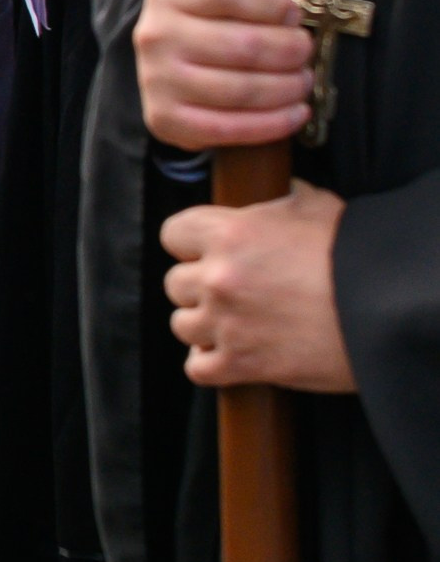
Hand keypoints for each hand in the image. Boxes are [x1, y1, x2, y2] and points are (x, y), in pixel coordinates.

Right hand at [133, 0, 321, 150]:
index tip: (292, 14)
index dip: (273, 3)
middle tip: (304, 52)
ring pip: (241, 90)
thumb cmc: (216, 16)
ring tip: (302, 81)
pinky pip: (229, 128)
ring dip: (288, 88)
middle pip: (243, 44)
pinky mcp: (166, 119)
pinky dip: (272, 124)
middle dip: (291, 51)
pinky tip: (295, 113)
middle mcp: (157, 34)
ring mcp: (158, 80)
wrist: (171, 58)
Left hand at [162, 181, 351, 390]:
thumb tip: (276, 193)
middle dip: (200, 286)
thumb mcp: (316, 207)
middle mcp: (219, 278)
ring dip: (204, 324)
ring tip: (236, 321)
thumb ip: (280, 200)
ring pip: (182, 325)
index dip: (190, 242)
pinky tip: (233, 352)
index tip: (206, 250)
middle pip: (174, 282)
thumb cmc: (357, 257)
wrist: (386, 311)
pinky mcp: (241, 365)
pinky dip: (211, 363)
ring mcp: (226, 324)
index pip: (173, 233)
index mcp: (230, 233)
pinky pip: (197, 368)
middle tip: (232, 289)